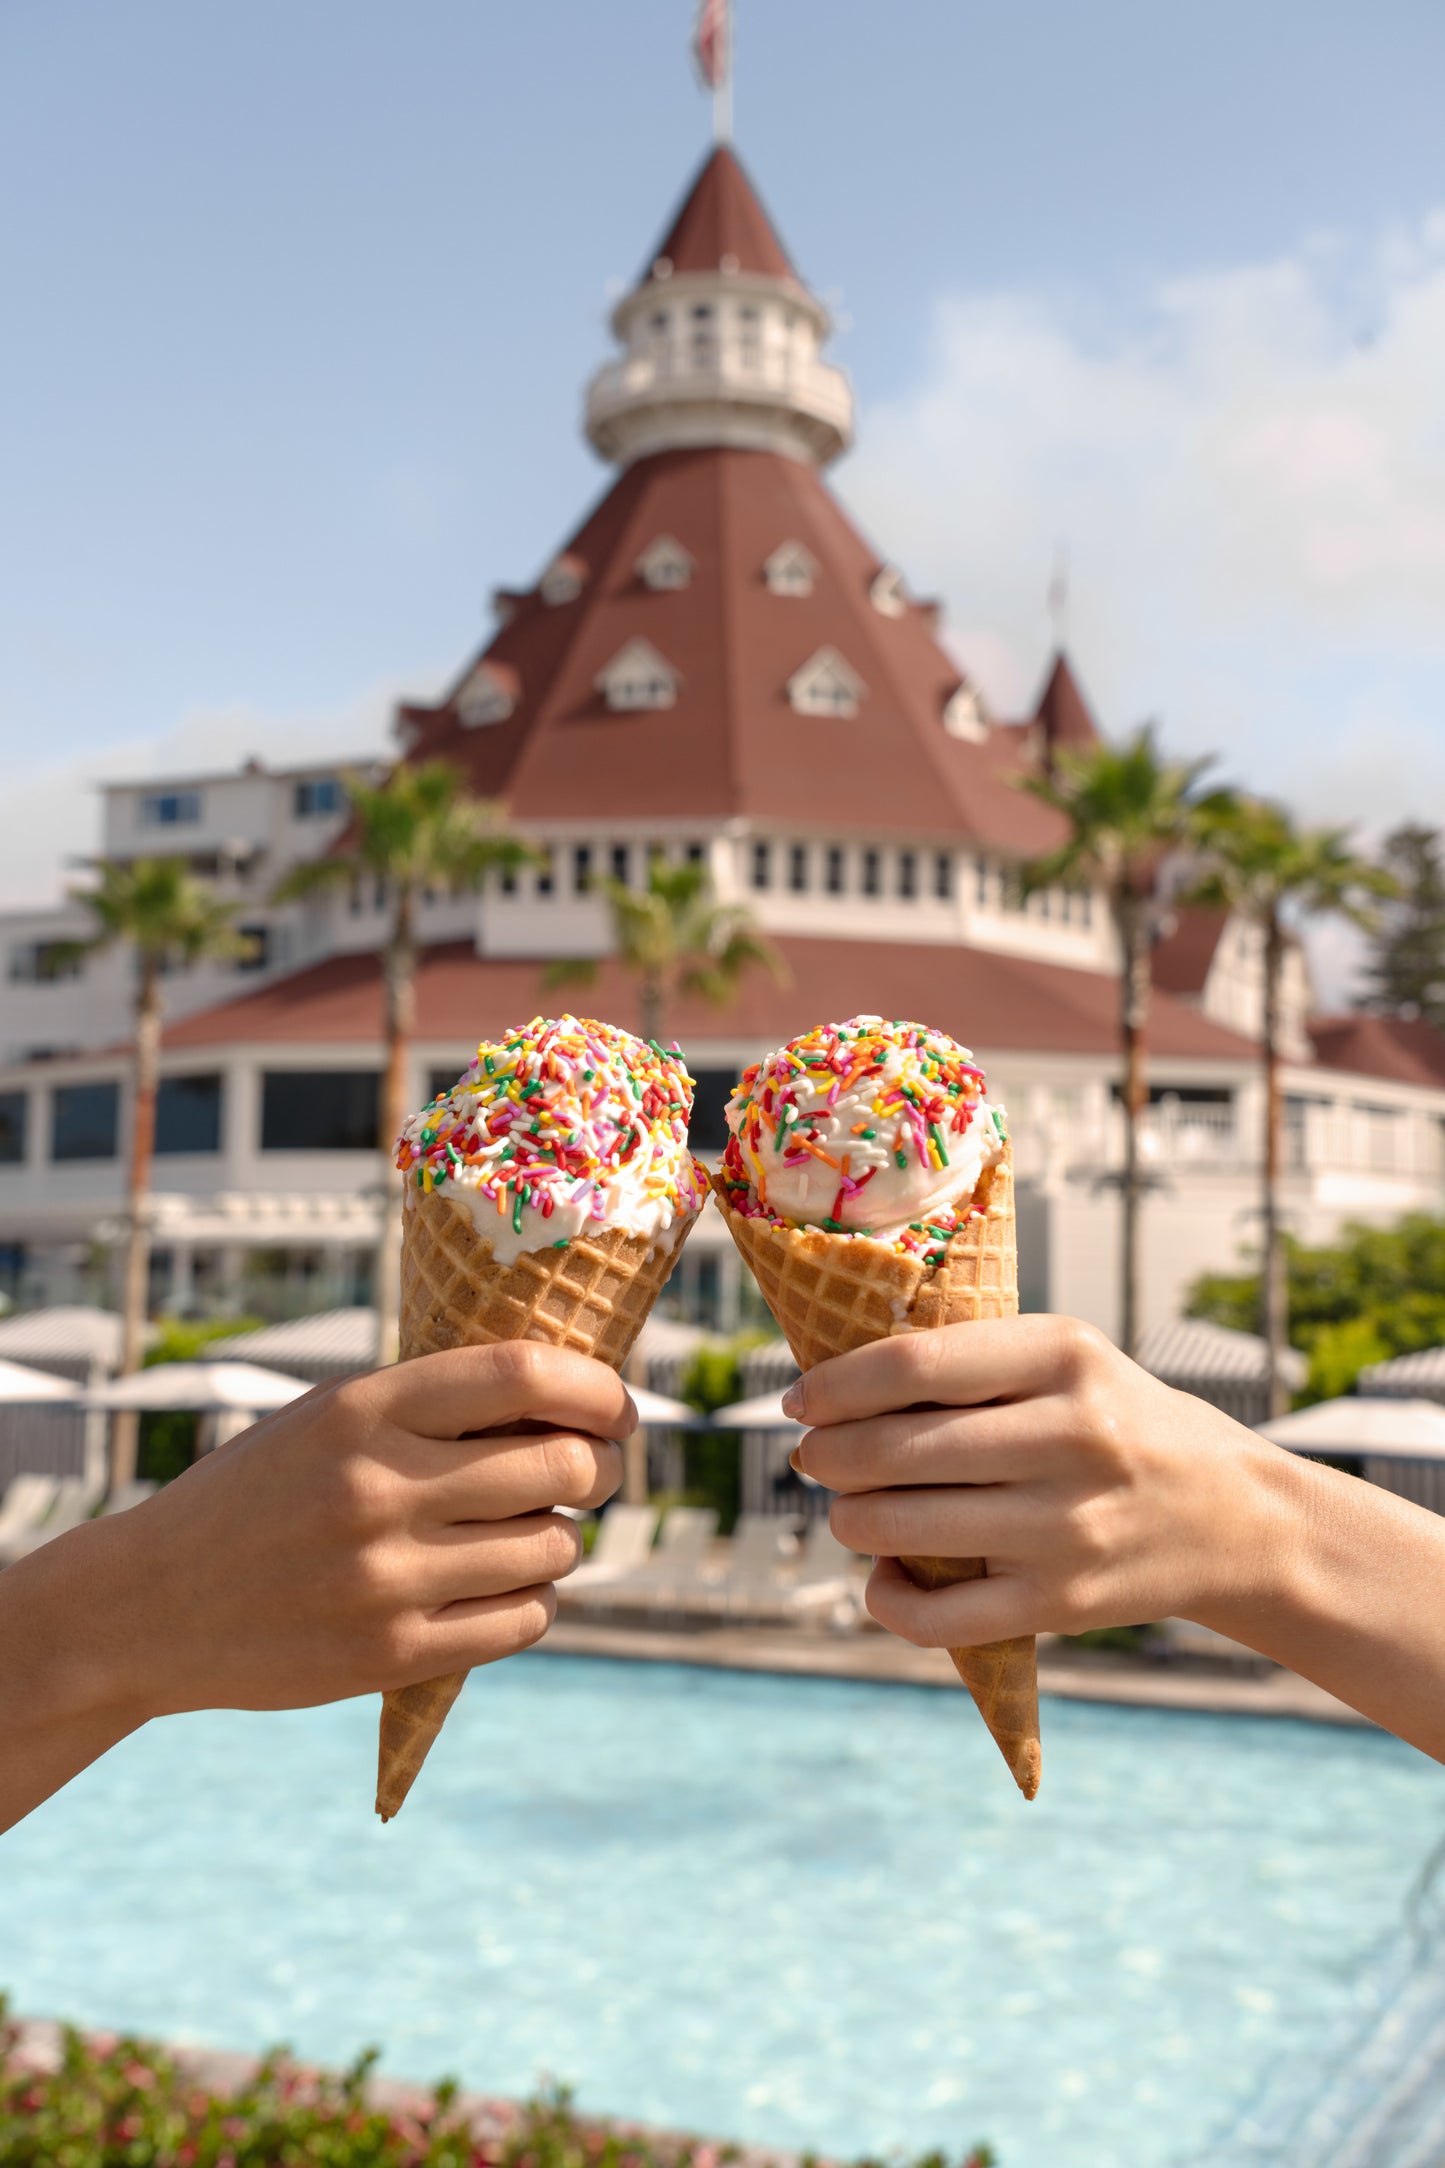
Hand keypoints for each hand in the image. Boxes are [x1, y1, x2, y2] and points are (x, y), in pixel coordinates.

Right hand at [13, 1343, 628, 1736]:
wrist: (147, 1605)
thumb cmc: (259, 1493)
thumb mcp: (329, 1418)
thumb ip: (434, 1404)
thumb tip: (575, 1403)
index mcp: (363, 1410)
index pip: (525, 1376)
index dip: (597, 1389)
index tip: (619, 1407)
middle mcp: (379, 1489)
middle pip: (559, 1467)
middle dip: (600, 1467)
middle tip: (597, 1471)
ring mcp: (386, 1579)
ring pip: (552, 1548)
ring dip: (560, 1538)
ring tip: (530, 1531)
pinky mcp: (389, 1655)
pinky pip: (523, 1621)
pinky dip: (535, 1601)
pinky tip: (506, 1587)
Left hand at [786, 1315, 1298, 1647]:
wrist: (1235, 1519)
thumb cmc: (1118, 1423)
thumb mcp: (1066, 1361)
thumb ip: (969, 1362)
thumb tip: (834, 1387)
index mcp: (1064, 1356)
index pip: (914, 1365)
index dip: (835, 1385)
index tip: (798, 1400)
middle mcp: (1070, 1437)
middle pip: (896, 1449)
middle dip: (828, 1457)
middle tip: (813, 1458)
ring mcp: (1066, 1526)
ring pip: (903, 1528)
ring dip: (849, 1520)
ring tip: (849, 1509)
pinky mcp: (1062, 1602)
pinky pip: (938, 1616)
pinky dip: (886, 1598)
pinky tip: (883, 1577)